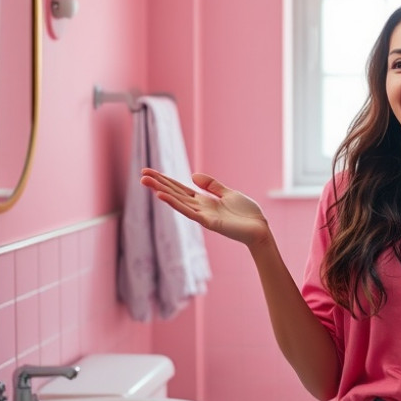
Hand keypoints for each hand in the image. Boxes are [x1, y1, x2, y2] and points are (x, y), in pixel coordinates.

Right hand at [140, 168, 271, 246]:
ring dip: (161, 192)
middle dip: (158, 184)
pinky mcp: (208, 222)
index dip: (165, 180)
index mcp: (204, 200)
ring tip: (146, 182)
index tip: (149, 171)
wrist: (259, 229)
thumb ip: (212, 185)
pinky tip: (162, 196)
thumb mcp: (228, 193)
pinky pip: (188, 211)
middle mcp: (200, 208)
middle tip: (141, 175)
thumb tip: (193, 176)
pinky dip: (175, 204)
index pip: (180, 188)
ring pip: (178, 201)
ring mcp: (202, 215)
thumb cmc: (246, 213)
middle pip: (175, 193)